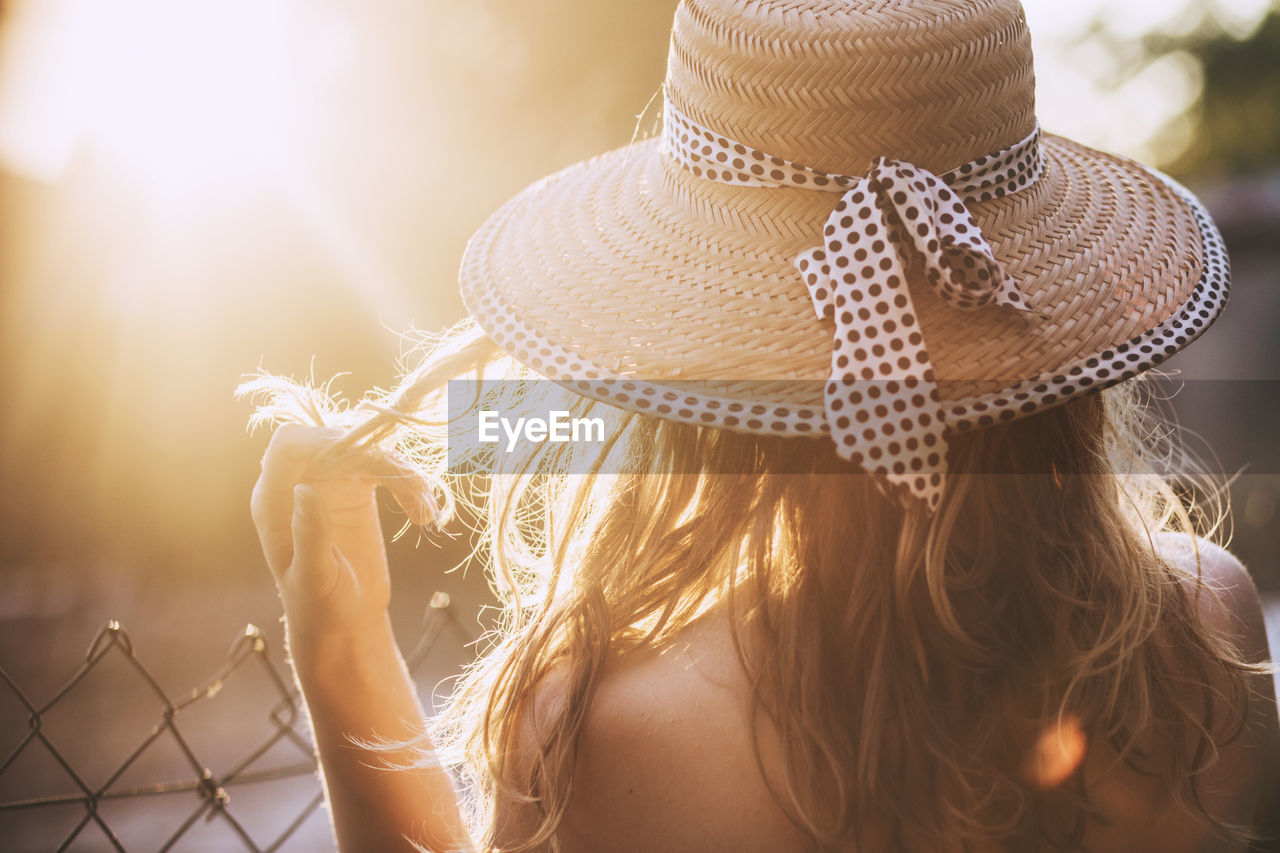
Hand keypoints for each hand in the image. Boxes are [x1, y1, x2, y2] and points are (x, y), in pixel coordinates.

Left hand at [249, 424, 437, 659]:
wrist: (345, 623)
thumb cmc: (320, 608)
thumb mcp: (315, 577)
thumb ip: (309, 534)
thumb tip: (304, 489)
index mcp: (273, 501)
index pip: (289, 445)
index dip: (322, 438)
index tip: (363, 453)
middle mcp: (298, 484)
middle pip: (333, 440)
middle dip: (373, 454)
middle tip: (406, 482)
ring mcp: (329, 483)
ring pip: (365, 451)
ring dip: (400, 472)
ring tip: (424, 510)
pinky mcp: (358, 490)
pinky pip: (385, 469)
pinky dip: (409, 485)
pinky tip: (424, 514)